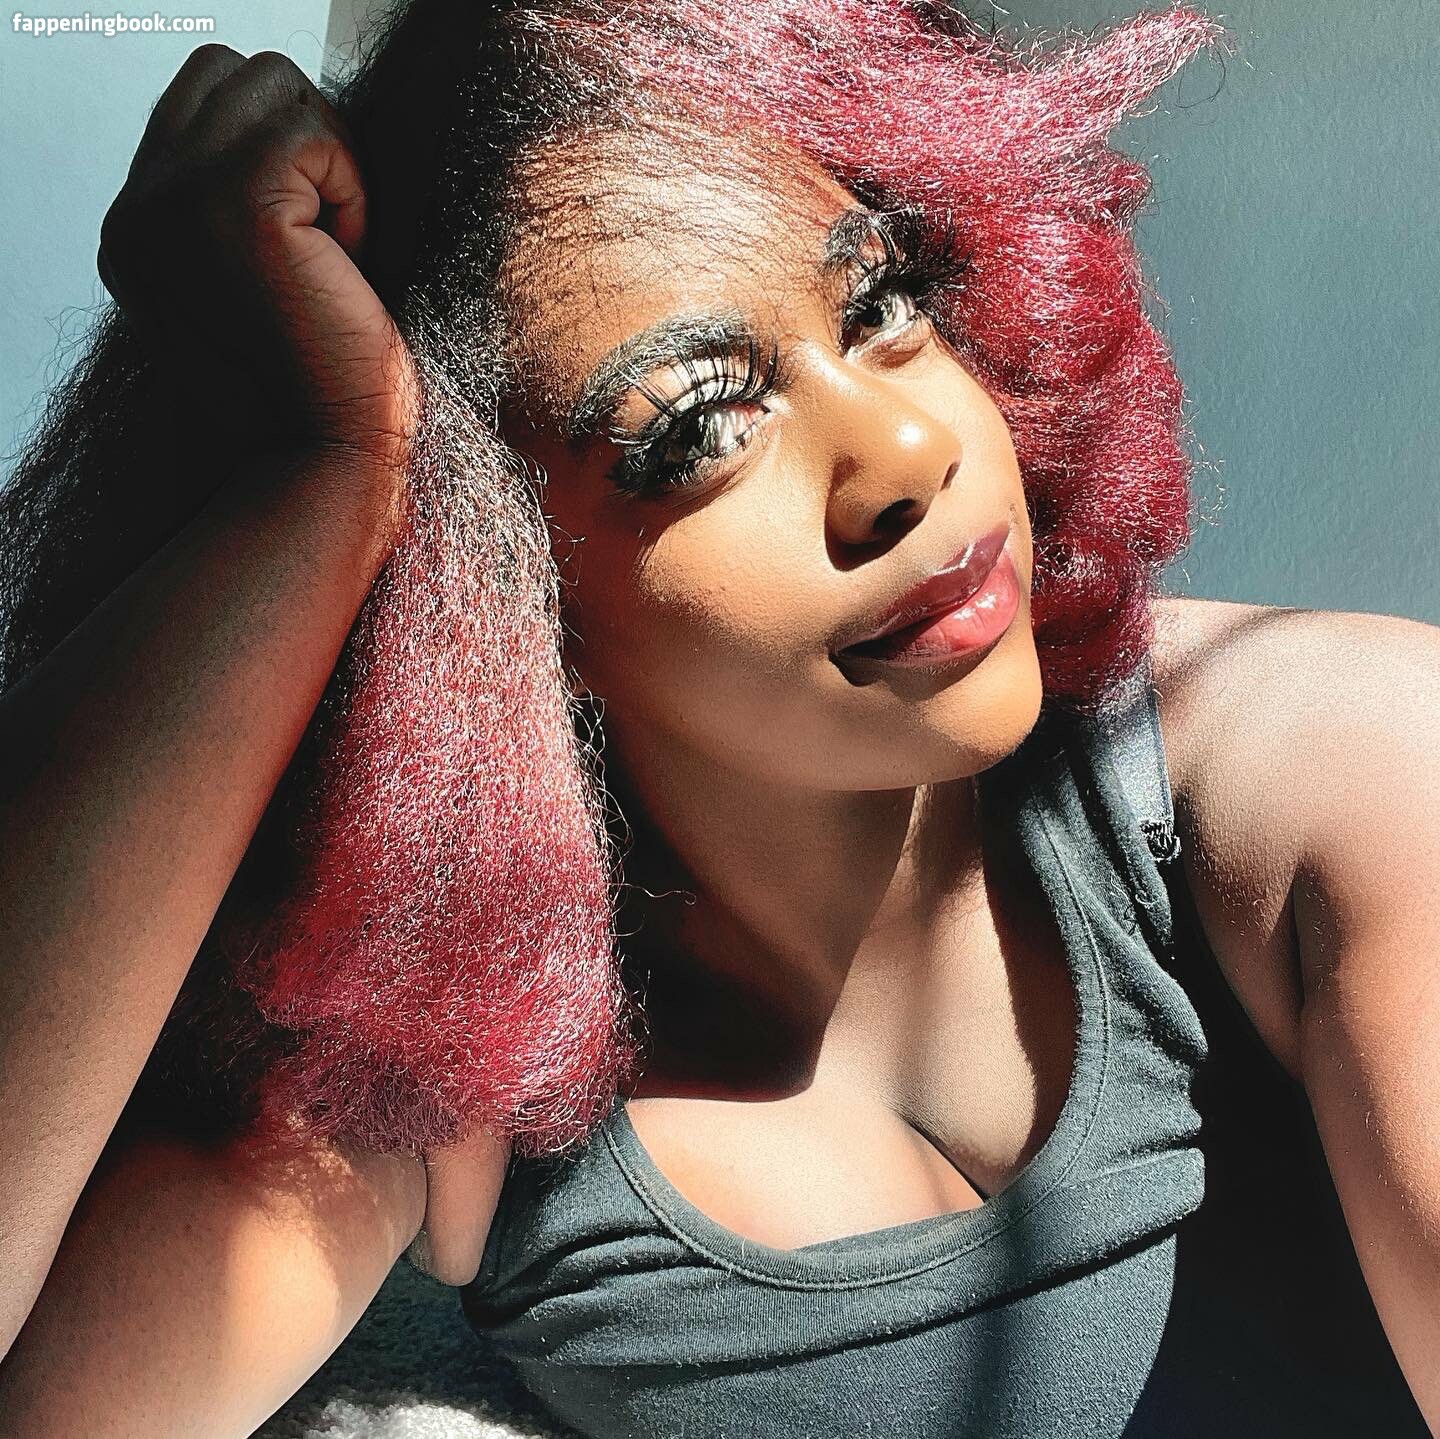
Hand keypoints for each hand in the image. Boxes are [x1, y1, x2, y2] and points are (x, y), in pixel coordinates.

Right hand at [97, 44, 420, 478]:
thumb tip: (292, 129)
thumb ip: (244, 200)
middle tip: (331, 239)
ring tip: (335, 254)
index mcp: (136, 231)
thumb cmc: (321, 384)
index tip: (314, 234)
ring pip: (273, 85)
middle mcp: (138, 213)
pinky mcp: (238, 208)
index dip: (283, 142)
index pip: (203, 96)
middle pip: (236, 72)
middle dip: (306, 137)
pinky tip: (346, 264)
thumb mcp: (260, 279)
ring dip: (331, 163)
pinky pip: (314, 132)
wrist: (334, 457)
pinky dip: (353, 190)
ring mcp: (177, 203)